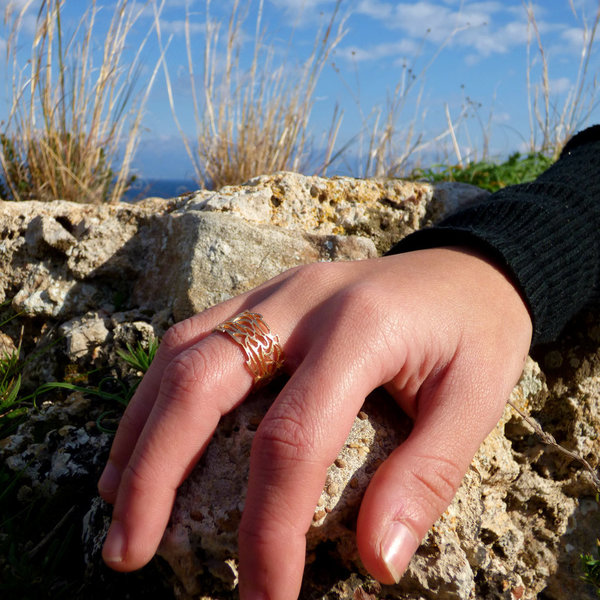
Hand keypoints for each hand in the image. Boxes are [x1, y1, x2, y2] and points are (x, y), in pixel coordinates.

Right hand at [98, 247, 531, 597]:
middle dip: (154, 472)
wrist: (468, 268)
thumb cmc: (477, 333)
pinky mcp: (267, 293)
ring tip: (118, 501)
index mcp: (361, 328)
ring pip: (183, 351)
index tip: (263, 599)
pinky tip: (152, 434)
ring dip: (142, 428)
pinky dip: (162, 391)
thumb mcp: (477, 400)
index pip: (292, 439)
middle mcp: (302, 300)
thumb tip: (375, 563)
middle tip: (128, 552)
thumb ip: (427, 476)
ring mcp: (277, 290)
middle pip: (202, 381)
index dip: (268, 528)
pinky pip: (196, 334)